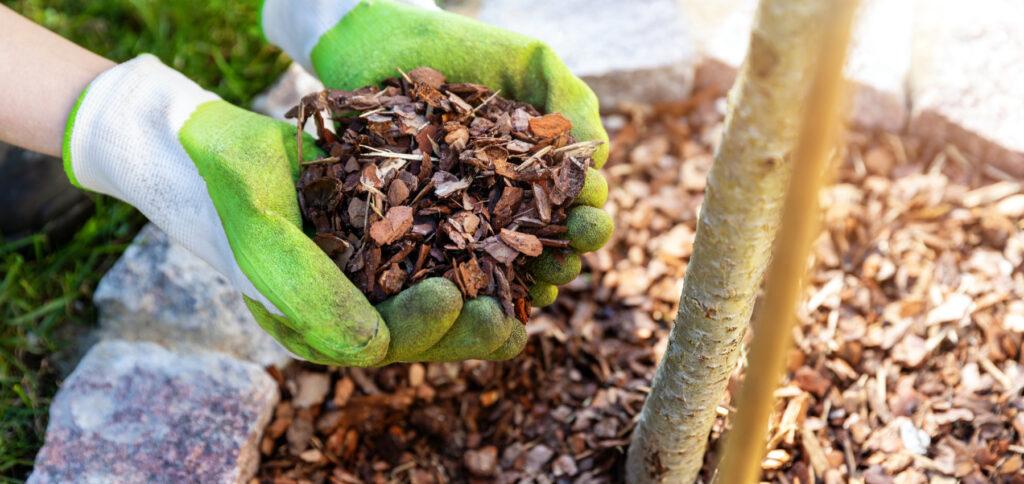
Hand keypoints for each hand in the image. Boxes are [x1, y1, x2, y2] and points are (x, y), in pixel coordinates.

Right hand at [64, 55, 522, 365]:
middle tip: (507, 317)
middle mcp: (347, 308)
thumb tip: (376, 348)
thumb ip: (310, 293)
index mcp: (315, 324)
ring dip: (478, 303)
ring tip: (522, 298)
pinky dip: (469, 259)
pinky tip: (507, 250)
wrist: (220, 145)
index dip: (422, 327)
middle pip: (418, 333)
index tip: (453, 296)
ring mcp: (367, 276)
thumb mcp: (264, 236)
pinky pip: (432, 260)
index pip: (379, 343)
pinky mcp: (385, 241)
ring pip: (432, 302)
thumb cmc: (235, 190)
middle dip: (465, 330)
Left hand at [263, 0, 614, 337]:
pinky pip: (448, 265)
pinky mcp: (420, 227)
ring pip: (506, 265)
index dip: (588, 217)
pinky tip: (483, 297)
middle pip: (548, 244)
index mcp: (542, 168)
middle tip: (566, 260)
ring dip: (526, 284)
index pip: (577, 204)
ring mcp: (465, 216)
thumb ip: (572, 100)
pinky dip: (470, 285)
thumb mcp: (530, 62)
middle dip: (564, 257)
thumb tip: (599, 158)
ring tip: (534, 290)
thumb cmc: (464, 49)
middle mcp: (509, 199)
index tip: (586, 218)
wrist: (384, 43)